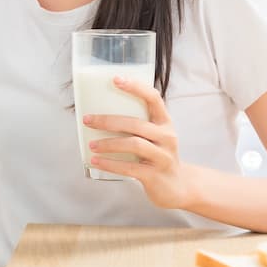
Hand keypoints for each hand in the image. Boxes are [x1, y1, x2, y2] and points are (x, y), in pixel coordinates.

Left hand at [82, 76, 198, 210]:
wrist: (179, 186)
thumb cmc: (158, 156)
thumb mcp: (155, 137)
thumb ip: (137, 125)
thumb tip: (100, 115)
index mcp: (165, 122)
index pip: (153, 98)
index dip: (135, 87)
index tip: (115, 79)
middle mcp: (167, 136)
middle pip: (136, 123)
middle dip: (108, 121)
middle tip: (87, 120)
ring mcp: (163, 156)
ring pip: (134, 144)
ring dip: (108, 144)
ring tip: (91, 145)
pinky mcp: (155, 175)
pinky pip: (130, 167)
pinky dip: (110, 164)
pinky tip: (96, 161)